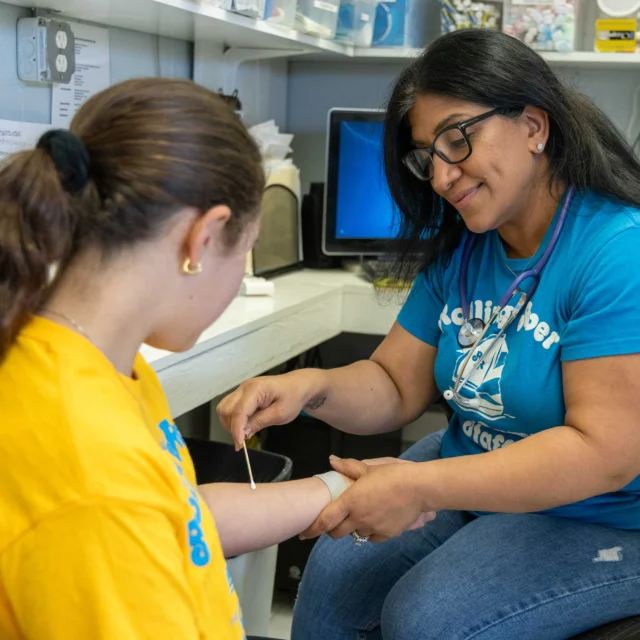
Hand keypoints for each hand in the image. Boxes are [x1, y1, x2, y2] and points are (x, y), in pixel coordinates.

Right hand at [217, 370, 324, 449]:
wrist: (297, 385)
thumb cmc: (292, 398)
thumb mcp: (280, 414)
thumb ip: (260, 422)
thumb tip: (242, 434)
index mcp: (255, 389)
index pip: (239, 411)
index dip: (236, 430)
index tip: (239, 446)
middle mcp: (244, 387)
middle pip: (226, 410)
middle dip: (232, 427)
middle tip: (244, 439)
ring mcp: (241, 389)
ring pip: (224, 408)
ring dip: (229, 423)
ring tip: (245, 431)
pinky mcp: (241, 394)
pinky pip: (228, 407)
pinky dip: (232, 419)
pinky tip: (244, 425)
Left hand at [301, 457, 435, 542]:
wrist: (418, 488)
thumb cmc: (392, 475)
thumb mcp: (368, 469)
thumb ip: (348, 467)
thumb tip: (332, 461)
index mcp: (350, 501)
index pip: (325, 520)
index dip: (312, 529)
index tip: (304, 533)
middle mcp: (358, 517)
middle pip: (336, 533)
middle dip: (331, 530)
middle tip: (332, 523)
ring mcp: (373, 528)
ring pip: (355, 534)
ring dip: (353, 528)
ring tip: (358, 516)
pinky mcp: (386, 534)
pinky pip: (372, 537)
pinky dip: (369, 532)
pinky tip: (374, 521)